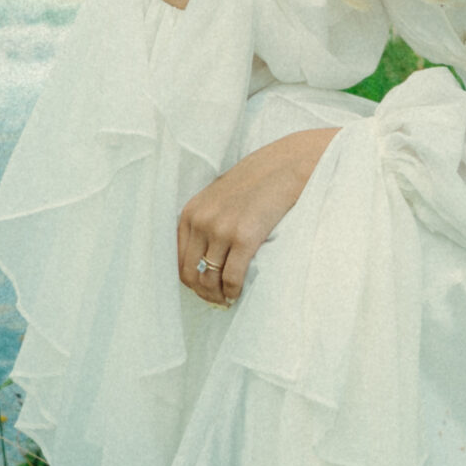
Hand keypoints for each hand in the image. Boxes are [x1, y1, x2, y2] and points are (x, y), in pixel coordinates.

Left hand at [177, 128, 339, 305]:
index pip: (179, 261)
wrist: (286, 165)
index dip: (191, 281)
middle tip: (217, 300)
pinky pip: (232, 277)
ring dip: (217, 296)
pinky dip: (233, 291)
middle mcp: (201, 221)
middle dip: (203, 293)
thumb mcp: (218, 198)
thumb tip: (202, 259)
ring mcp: (222, 229)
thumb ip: (205, 222)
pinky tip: (238, 293)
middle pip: (191, 273)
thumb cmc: (256, 182)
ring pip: (210, 279)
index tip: (204, 289)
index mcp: (191, 212)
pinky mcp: (245, 237)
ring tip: (227, 300)